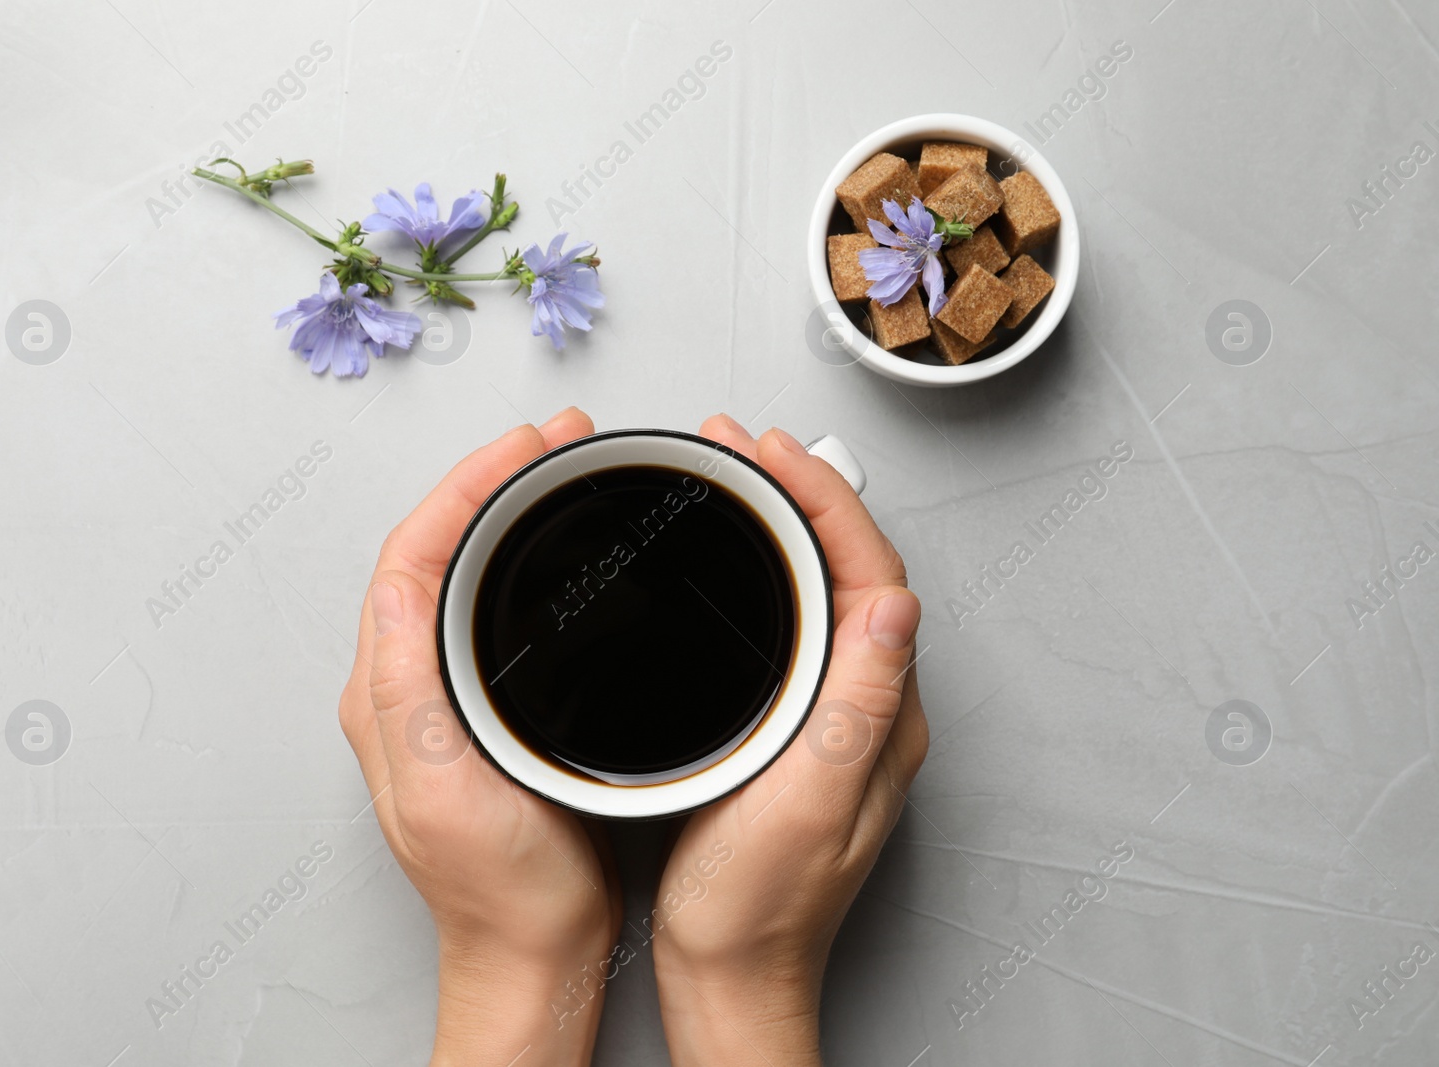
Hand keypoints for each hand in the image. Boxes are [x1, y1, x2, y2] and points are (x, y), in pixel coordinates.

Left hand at [338, 408, 621, 1066]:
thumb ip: (409, 689)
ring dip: (501, 514)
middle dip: (488, 483)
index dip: (465, 488)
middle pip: (433, 550)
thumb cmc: (502, 889)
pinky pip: (488, 609)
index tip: (523, 449)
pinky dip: (518, 561)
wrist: (535, 951)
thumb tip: (395, 591)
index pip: (411, 557)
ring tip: (552, 472)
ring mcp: (443, 699)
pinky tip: (553, 551)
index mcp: (388, 696)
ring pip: (460, 573)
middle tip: (549, 442)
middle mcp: (405, 689)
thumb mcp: (446, 786)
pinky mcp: (483, 712)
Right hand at [651, 416, 928, 1066]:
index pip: (872, 575)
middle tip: (745, 449)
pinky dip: (770, 577)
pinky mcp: (799, 735)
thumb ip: (859, 705)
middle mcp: (870, 711)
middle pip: (852, 570)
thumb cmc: (757, 906)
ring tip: (740, 483)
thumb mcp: (808, 800)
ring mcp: (836, 721)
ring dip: (789, 529)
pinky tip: (736, 568)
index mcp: (881, 717)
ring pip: (826, 593)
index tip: (771, 454)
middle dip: (804, 495)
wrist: (731, 974)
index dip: (824, 501)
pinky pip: (799, 628)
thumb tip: (898, 606)